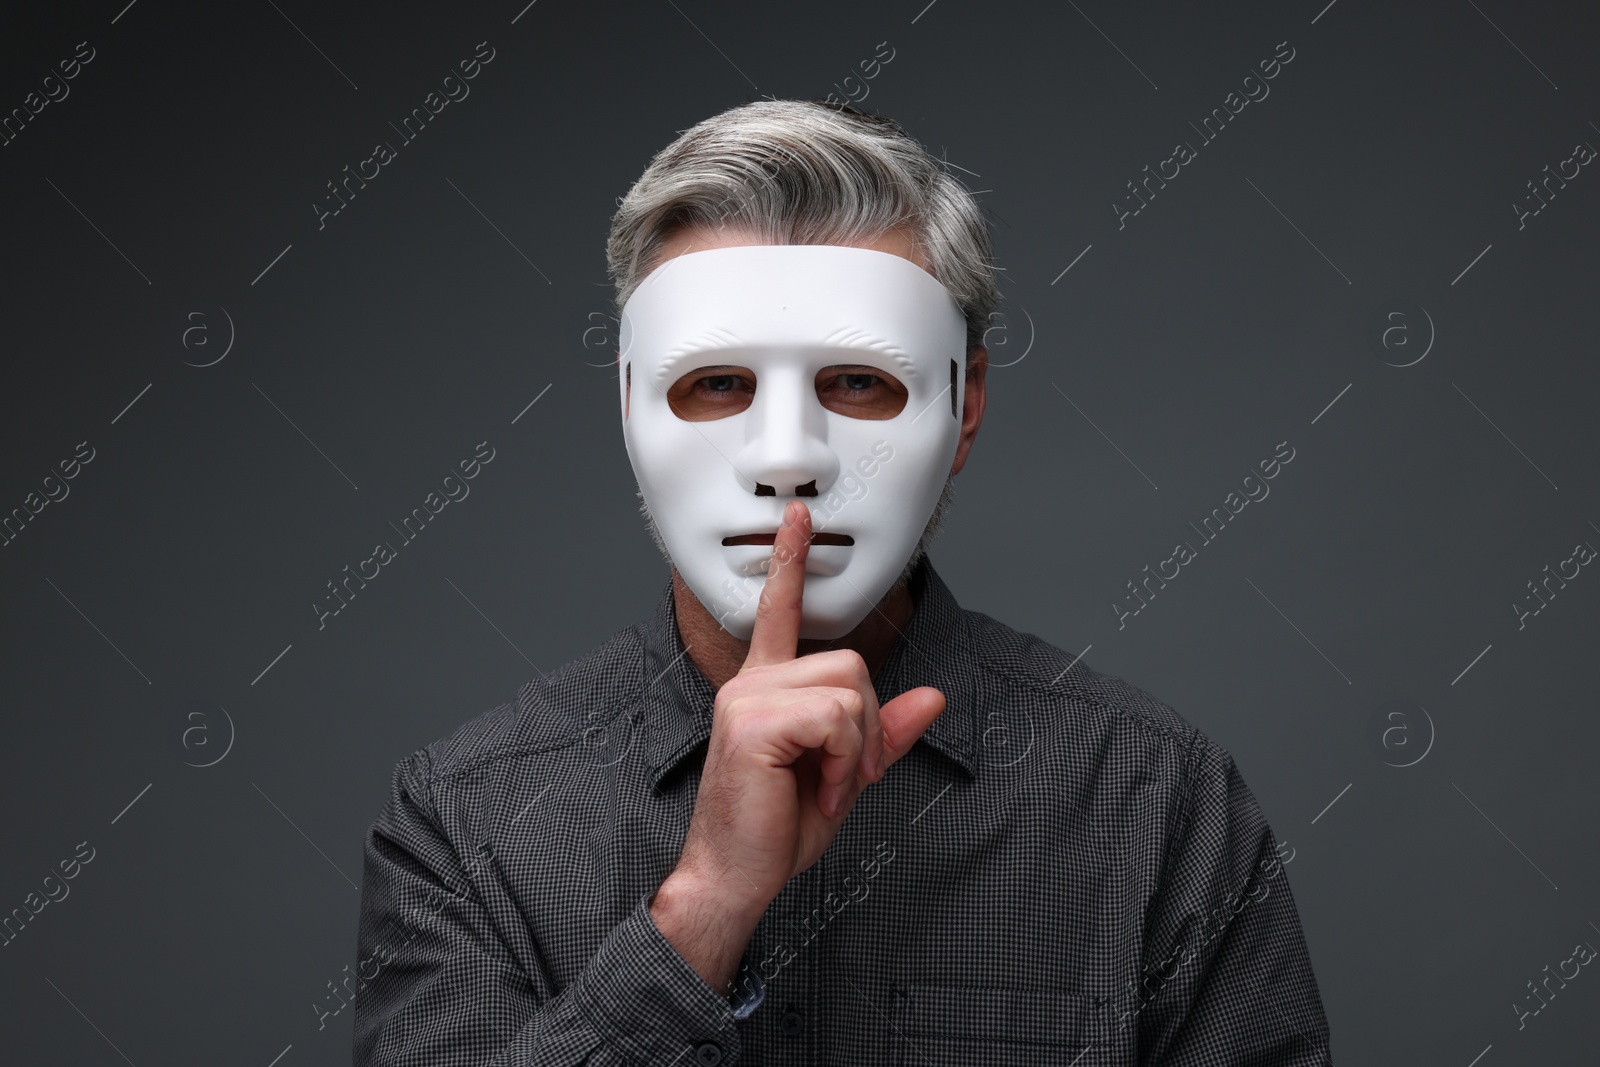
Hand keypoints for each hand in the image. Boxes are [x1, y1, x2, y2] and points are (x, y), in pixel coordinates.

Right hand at [673, 498, 946, 916]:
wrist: (736, 878)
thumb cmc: (776, 830)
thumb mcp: (846, 775)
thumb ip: (882, 733)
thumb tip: (932, 698)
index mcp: (765, 688)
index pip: (779, 611)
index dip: (790, 560)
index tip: (798, 516)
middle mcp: (752, 683)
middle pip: (850, 662)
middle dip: (867, 724)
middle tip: (844, 775)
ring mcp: (748, 698)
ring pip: (849, 686)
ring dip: (858, 746)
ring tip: (829, 785)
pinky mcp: (754, 722)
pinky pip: (837, 715)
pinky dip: (847, 759)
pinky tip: (822, 788)